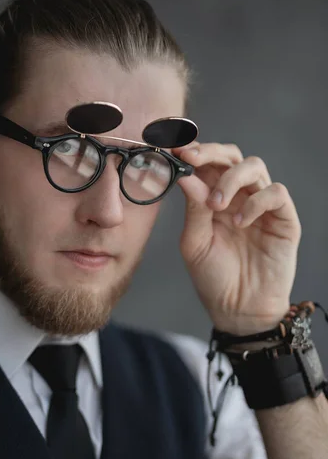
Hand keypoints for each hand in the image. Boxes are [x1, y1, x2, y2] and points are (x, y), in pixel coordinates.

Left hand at [173, 142, 300, 334]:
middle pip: (231, 155)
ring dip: (231, 178)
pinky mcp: (283, 219)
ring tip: (217, 205)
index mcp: (213, 199)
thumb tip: (186, 174)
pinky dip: (255, 201)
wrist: (238, 310)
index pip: (207, 163)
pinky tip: (240, 221)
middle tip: (192, 159)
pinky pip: (275, 193)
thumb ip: (194, 208)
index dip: (194, 151)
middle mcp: (238, 197)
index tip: (175, 148)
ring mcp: (261, 206)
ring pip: (254, 166)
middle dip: (211, 152)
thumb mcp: (195, 243)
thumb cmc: (214, 278)